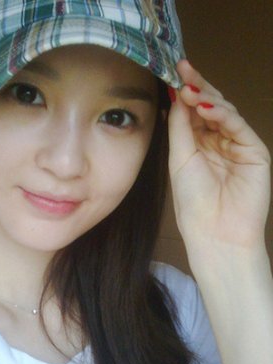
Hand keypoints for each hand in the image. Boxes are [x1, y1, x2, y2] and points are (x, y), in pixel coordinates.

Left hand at [168, 60, 270, 255]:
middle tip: (182, 68)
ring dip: (207, 97)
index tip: (171, 74)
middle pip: (208, 106)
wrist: (215, 231)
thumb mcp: (180, 159)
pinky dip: (223, 114)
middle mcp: (216, 141)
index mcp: (196, 145)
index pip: (191, 113)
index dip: (182, 93)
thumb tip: (175, 97)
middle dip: (195, 86)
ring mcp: (236, 144)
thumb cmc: (193, 201)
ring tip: (189, 89)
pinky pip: (237, 125)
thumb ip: (180, 128)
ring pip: (224, 112)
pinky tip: (206, 107)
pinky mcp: (254, 150)